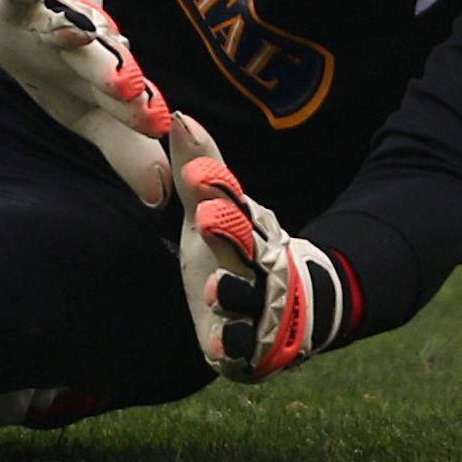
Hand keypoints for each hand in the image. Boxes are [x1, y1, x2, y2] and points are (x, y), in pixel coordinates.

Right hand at [0, 0, 170, 205]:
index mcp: (107, 84)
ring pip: (67, 27)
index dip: (140, 113)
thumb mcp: (92, 116)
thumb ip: (127, 152)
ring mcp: (55, 25)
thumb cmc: (68, 77)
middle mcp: (88, 53)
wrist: (33, 16)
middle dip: (114, 73)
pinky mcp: (21, 5)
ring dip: (73, 29)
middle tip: (129, 87)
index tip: (158, 124)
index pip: (126, 101)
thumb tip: (160, 198)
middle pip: (103, 63)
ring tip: (80, 29)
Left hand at [169, 113, 347, 380]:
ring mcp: (253, 306)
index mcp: (247, 230)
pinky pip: (238, 347)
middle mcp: (256, 266)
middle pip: (244, 248)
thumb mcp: (212, 208)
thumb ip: (199, 167)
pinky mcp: (242, 344)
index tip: (198, 176)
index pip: (233, 208)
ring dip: (234, 291)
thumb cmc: (234, 247)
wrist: (283, 305)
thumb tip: (178, 114)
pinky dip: (230, 345)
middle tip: (207, 217)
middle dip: (228, 233)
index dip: (218, 193)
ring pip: (246, 298)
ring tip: (218, 286)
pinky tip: (217, 345)